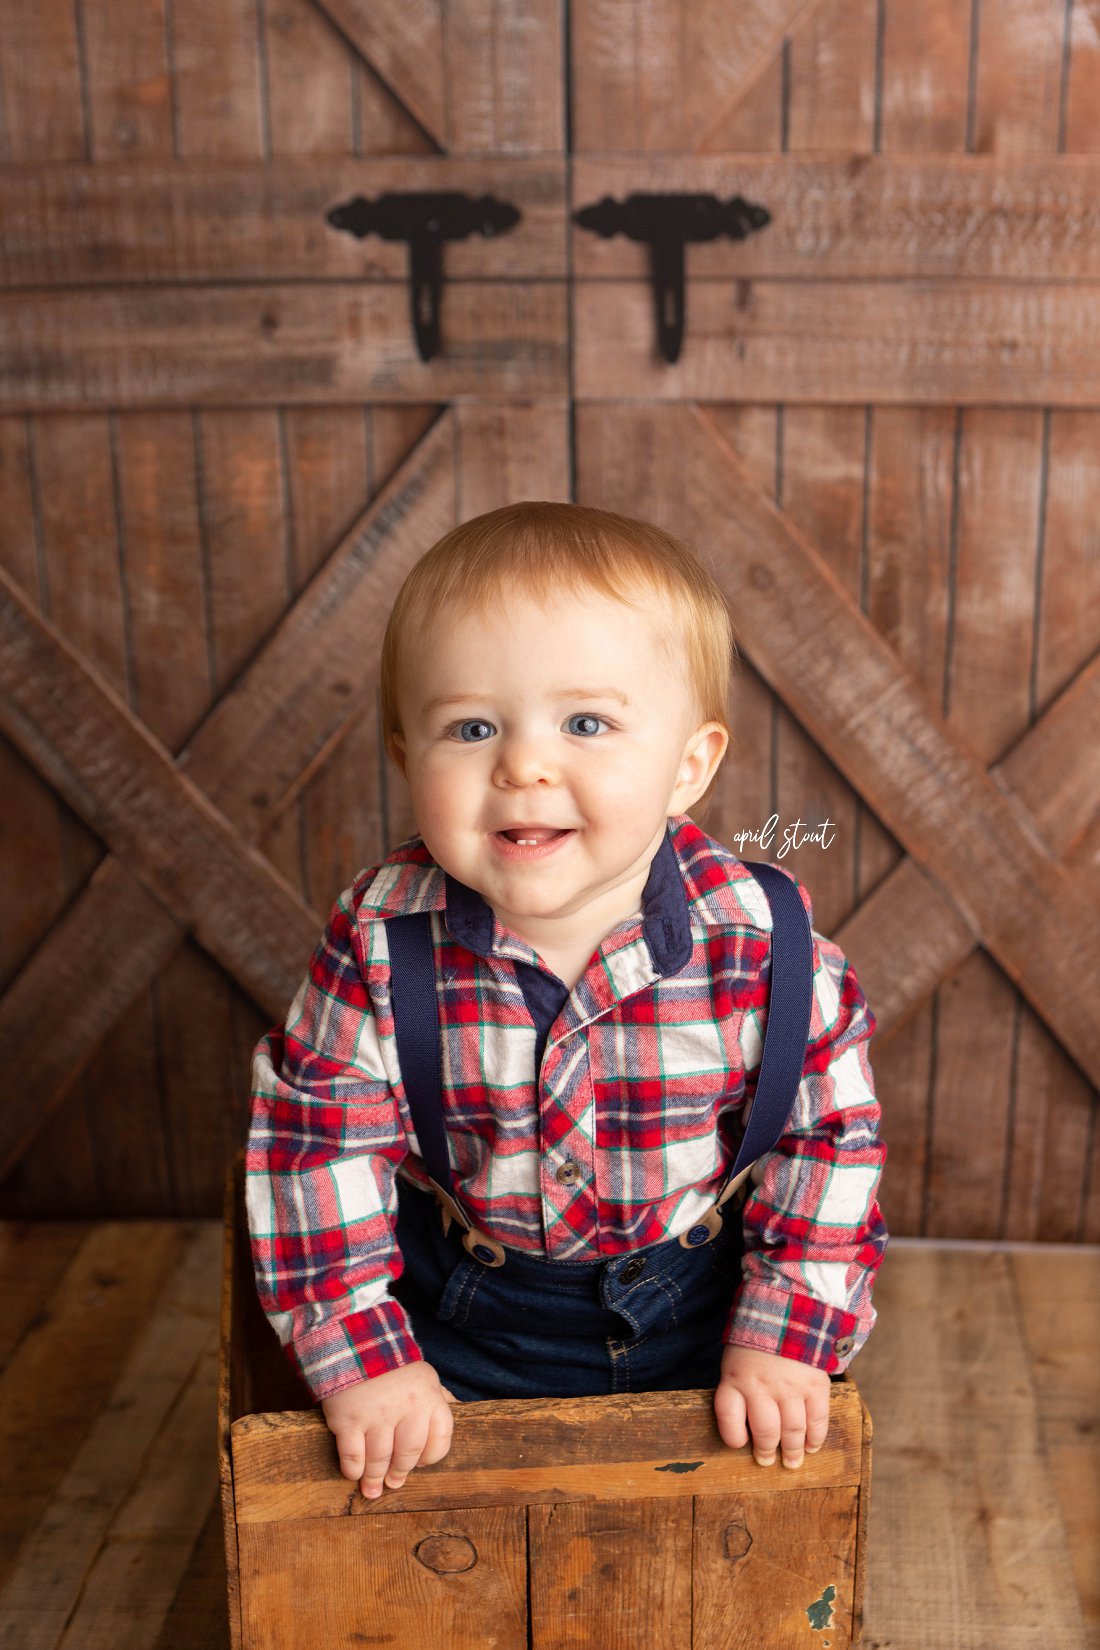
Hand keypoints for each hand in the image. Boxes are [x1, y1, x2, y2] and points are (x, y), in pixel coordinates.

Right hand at [321, 1361, 459, 1498]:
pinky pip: (352, 1455)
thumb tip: (462, 1409)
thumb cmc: (392, 1365)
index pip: (440, 1440)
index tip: (420, 1464)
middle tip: (394, 1482)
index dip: (430, 1457)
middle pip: (408, 1454)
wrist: (353, 1341)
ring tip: (372, 1488)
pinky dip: (353, 1469)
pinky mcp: (348, 1419)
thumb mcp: (423, 1375)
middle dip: (400, 1473)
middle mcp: (406, 1408)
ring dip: (375, 1478)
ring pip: (379, 1459)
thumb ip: (440, 1397)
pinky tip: (354, 1473)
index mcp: (429, 1398)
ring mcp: (376, 1415)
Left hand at [714, 1343, 829, 1469]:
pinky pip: (817, 1420)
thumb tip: (746, 1429)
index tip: (739, 1444)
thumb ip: (738, 1389)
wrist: (789, 1310)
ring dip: (792, 1452)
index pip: (728, 1418)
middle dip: (766, 1452)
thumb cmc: (756, 1342)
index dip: (733, 1437)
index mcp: (736, 1378)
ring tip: (791, 1462)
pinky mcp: (815, 1385)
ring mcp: (791, 1387)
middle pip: (765, 1432)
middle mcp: (762, 1386)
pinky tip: (811, 1446)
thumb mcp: (736, 1360)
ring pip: (792, 1431)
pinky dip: (815, 1438)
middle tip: (767, 1461)